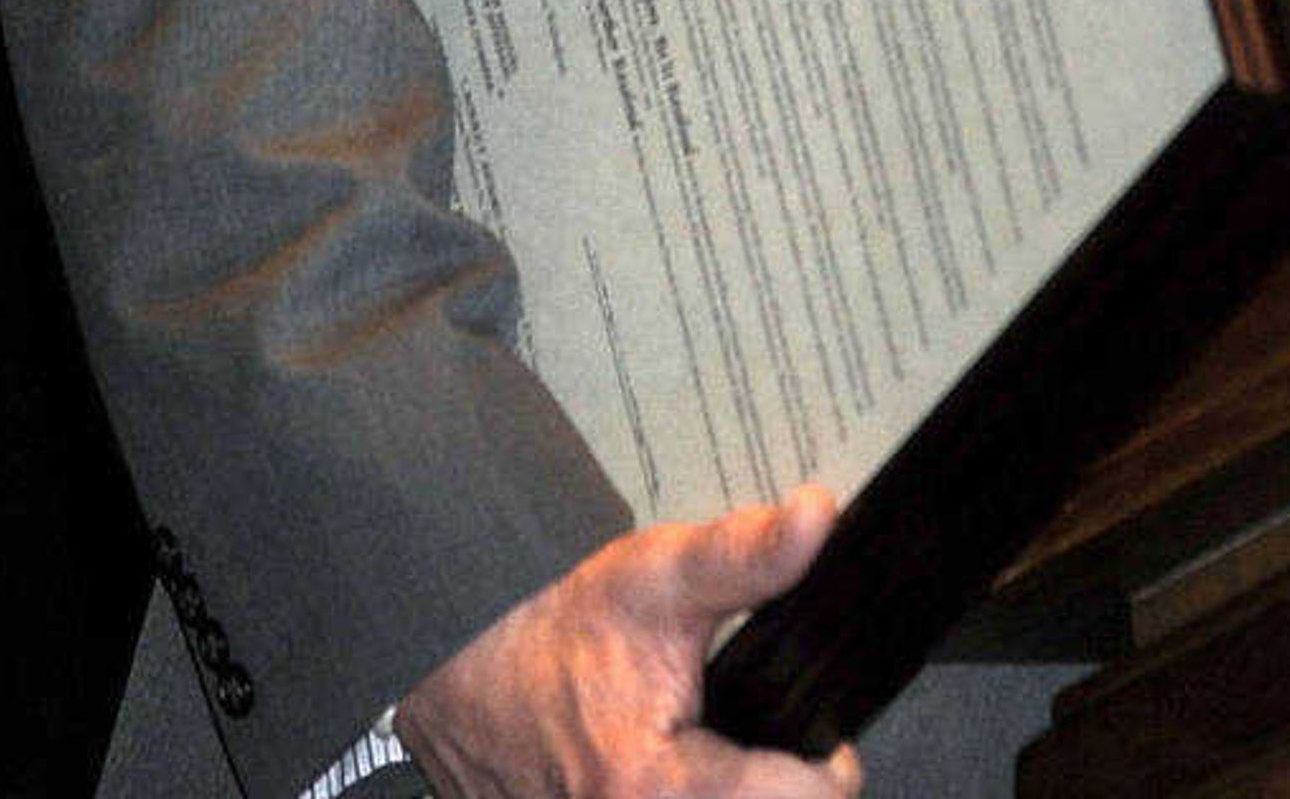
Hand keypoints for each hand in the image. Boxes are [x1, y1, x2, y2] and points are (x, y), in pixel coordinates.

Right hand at [395, 485, 865, 798]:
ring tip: (735, 759)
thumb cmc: (551, 637)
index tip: (823, 738)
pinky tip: (693, 772)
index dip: (827, 767)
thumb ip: (746, 555)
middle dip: (777, 787)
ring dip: (741, 794)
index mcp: (655, 790)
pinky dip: (699, 798)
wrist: (462, 679)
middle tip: (772, 744)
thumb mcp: (657, 577)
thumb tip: (818, 519)